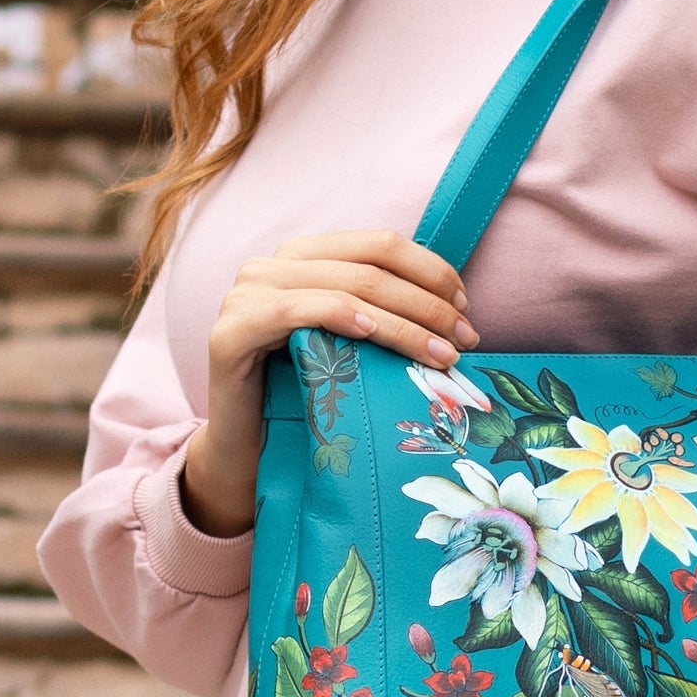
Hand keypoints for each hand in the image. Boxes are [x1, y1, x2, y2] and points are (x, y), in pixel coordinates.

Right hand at [180, 230, 475, 538]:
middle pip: (369, 267)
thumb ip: (382, 310)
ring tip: (441, 354)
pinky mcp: (230, 332)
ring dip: (404, 322)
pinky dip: (341, 316)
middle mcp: (271, 265)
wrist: (247, 452)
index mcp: (303, 256)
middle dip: (428, 303)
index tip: (465, 306)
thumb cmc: (305, 396)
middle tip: (467, 338)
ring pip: (345, 289)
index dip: (430, 270)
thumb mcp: (351, 343)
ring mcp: (245, 295)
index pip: (379, 244)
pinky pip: (295, 310)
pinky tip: (371, 332)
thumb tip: (458, 306)